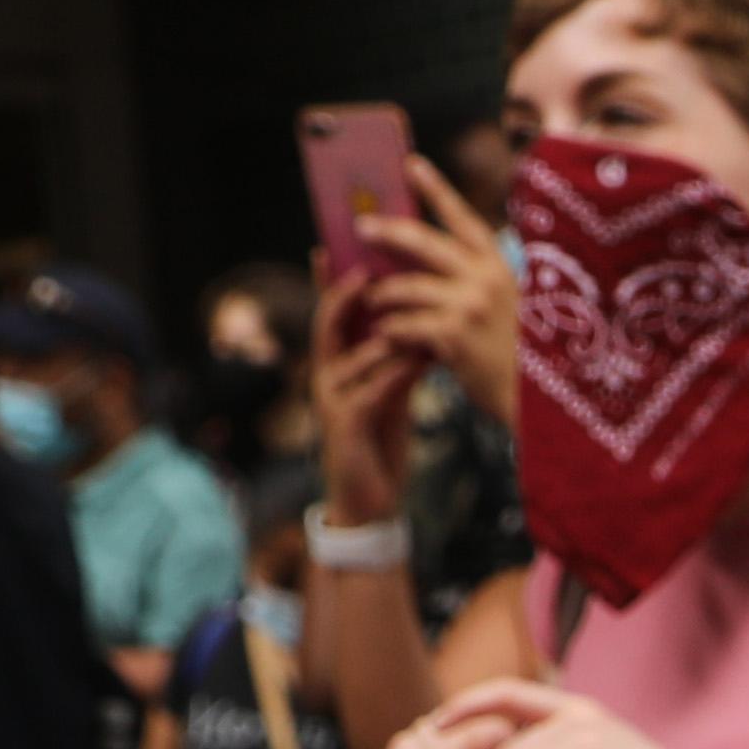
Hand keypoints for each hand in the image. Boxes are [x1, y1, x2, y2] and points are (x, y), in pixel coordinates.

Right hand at [310, 284, 422, 517]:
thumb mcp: (390, 393)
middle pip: (328, 325)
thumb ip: (397, 360)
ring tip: (411, 318)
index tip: (332, 247)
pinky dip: (394, 374)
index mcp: (336, 366)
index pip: (331, 316)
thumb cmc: (379, 442)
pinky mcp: (347, 426)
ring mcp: (332, 402)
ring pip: (352, 357)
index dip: (330, 282)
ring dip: (383, 337)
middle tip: (365, 271)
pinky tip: (418, 363)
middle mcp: (326, 377)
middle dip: (343, 296)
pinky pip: (371, 391)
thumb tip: (422, 326)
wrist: (369, 501)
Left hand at [357, 165, 522, 436]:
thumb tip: (425, 270)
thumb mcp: (510, 310)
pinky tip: (384, 337)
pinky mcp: (453, 335)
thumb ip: (477, 285)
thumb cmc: (520, 361)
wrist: (540, 404)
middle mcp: (484, 278)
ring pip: (405, 286)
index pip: (461, 217)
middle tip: (361, 227)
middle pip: (422, 241)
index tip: (410, 164)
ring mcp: (468, 305)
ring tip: (372, 301)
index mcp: (499, 266)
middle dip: (386, 231)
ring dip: (382, 294)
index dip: (435, 188)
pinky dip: (390, 330)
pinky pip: (404, 323)